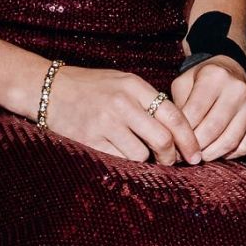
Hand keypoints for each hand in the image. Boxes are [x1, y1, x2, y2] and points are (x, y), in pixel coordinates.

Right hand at [44, 65, 201, 164]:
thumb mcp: (124, 83)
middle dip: (172, 156)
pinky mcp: (89, 140)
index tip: (196, 153)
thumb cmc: (93, 88)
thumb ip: (150, 102)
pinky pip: (118, 160)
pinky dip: (124, 161)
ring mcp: (104, 123)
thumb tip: (180, 131)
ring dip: (145, 159)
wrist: (49, 89)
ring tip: (139, 153)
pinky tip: (120, 153)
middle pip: (162, 139)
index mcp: (134, 86)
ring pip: (141, 154)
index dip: (189, 138)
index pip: (174, 116)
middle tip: (173, 161)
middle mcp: (121, 104)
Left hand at [170, 60, 245, 161]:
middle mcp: (237, 88)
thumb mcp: (183, 84)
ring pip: (230, 140)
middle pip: (213, 129)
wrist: (231, 71)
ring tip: (200, 155)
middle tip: (186, 154)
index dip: (182, 132)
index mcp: (214, 76)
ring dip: (212, 153)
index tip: (175, 143)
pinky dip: (230, 154)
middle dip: (196, 146)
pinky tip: (219, 150)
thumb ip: (178, 107)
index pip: (195, 113)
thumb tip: (176, 138)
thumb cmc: (203, 80)